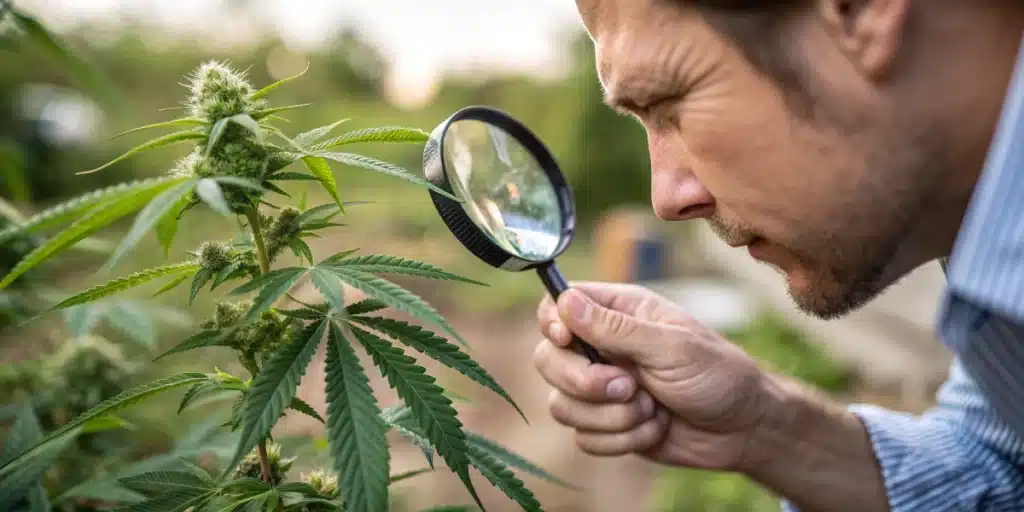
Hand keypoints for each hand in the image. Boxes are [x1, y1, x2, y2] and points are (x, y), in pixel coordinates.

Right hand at [532, 281, 771, 470]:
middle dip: (584, 382)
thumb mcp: (671, 346)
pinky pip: (585, 438)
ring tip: (650, 409)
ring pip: (562, 404)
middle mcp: (603, 347)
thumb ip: (616, 328)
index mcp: (619, 313)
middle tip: (628, 386)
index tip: (567, 339)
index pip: (558, 306)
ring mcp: (602, 388)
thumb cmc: (718, 375)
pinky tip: (653, 429)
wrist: (743, 429)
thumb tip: (565, 303)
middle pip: (548, 359)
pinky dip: (621, 440)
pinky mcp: (607, 424)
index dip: (552, 322)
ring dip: (610, 416)